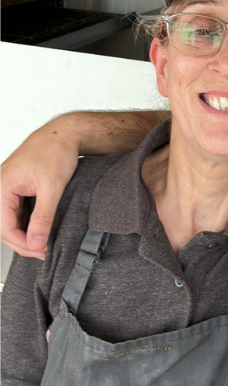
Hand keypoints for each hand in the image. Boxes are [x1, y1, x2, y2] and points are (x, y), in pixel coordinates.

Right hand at [0, 117, 79, 258]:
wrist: (64, 133)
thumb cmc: (56, 151)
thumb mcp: (52, 187)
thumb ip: (43, 217)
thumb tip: (36, 244)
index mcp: (2, 186)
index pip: (4, 228)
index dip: (23, 244)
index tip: (42, 252)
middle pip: (3, 227)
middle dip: (23, 243)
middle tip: (44, 252)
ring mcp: (6, 187)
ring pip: (8, 221)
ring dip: (24, 235)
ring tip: (43, 244)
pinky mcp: (15, 187)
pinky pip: (14, 212)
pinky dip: (26, 224)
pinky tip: (39, 230)